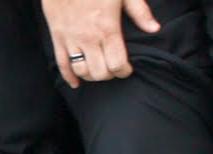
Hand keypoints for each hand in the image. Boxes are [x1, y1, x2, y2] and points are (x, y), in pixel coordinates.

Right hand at [41, 0, 160, 86]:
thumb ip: (140, 12)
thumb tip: (154, 28)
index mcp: (107, 28)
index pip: (116, 63)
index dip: (124, 71)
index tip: (127, 69)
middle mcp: (89, 38)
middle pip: (99, 72)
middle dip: (109, 75)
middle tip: (114, 68)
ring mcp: (71, 40)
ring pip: (82, 71)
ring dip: (92, 76)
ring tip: (99, 70)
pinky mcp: (58, 38)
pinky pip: (62, 65)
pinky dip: (69, 77)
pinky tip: (76, 83)